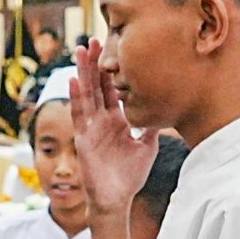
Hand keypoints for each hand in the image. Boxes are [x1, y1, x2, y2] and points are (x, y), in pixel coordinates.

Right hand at [68, 41, 160, 214]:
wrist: (117, 199)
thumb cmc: (130, 175)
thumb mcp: (147, 145)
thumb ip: (151, 126)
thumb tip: (165, 107)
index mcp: (116, 120)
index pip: (113, 89)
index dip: (113, 70)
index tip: (116, 49)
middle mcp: (102, 120)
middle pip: (97, 86)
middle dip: (96, 63)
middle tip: (96, 39)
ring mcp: (91, 128)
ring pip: (86, 95)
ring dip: (83, 73)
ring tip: (82, 51)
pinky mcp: (83, 140)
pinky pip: (79, 116)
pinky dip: (76, 98)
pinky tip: (74, 81)